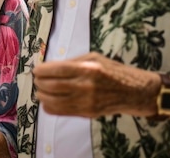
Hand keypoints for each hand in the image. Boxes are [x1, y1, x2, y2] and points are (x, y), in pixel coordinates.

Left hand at [33, 52, 159, 117]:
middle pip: (51, 86)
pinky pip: (61, 112)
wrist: (133, 91)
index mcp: (88, 68)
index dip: (41, 71)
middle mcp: (86, 86)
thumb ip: (72, 62)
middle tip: (37, 80)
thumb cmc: (112, 70)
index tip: (36, 70)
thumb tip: (49, 67)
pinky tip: (48, 101)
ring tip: (41, 90)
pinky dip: (49, 107)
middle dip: (40, 83)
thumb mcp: (93, 58)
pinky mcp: (87, 112)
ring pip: (53, 101)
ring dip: (42, 95)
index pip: (55, 70)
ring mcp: (86, 101)